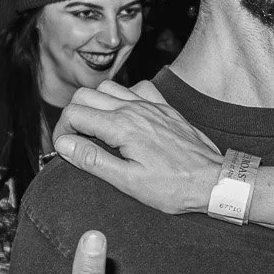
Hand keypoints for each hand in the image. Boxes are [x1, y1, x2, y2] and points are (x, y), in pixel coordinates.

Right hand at [53, 79, 223, 215]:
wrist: (212, 180)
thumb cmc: (173, 187)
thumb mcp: (128, 181)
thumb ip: (93, 160)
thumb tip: (64, 144)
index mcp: (122, 127)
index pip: (74, 113)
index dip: (61, 130)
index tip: (64, 148)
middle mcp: (135, 109)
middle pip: (86, 95)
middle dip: (73, 114)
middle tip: (75, 139)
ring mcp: (151, 105)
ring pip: (108, 87)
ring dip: (95, 103)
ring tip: (96, 129)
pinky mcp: (164, 108)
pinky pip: (137, 88)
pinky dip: (123, 96)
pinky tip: (125, 116)